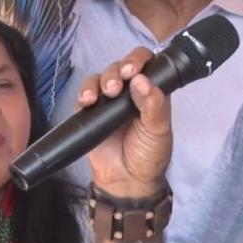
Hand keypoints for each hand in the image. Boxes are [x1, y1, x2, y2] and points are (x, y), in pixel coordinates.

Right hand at [77, 47, 172, 199]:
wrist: (127, 182)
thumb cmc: (149, 155)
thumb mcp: (158, 130)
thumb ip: (154, 105)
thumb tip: (142, 80)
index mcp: (150, 91)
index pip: (146, 63)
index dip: (138, 60)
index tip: (133, 70)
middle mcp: (129, 92)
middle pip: (120, 66)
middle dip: (117, 71)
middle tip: (117, 86)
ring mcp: (108, 101)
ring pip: (100, 77)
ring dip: (101, 81)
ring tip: (105, 94)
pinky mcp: (90, 112)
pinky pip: (84, 96)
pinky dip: (84, 94)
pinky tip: (87, 101)